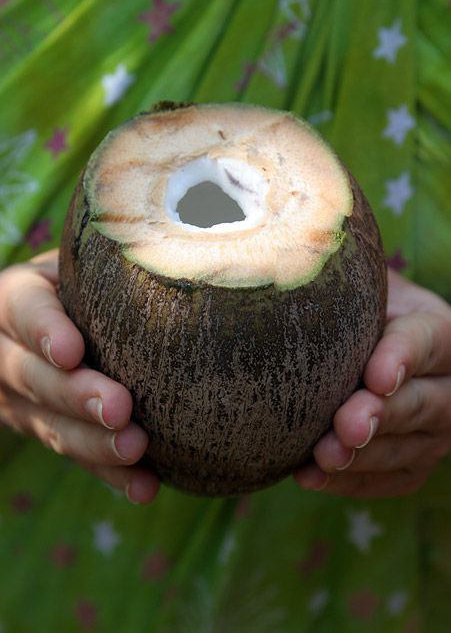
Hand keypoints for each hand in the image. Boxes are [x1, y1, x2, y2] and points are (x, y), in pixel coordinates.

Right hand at [0, 250, 159, 504]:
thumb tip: (185, 220)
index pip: (23, 311)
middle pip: (35, 378)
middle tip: (120, 409)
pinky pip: (77, 458)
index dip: (44, 332)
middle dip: (77, 397)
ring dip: (94, 444)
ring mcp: (22, 402)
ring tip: (135, 450)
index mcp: (13, 301)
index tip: (71, 351)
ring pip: (53, 426)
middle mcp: (8, 354)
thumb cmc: (67, 287)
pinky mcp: (47, 432)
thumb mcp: (67, 263)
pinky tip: (145, 487)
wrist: (14, 337)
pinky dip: (111, 475)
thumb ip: (103, 254)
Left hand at [294, 269, 450, 497]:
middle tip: (346, 426)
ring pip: (406, 448)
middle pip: (422, 402)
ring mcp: (435, 431)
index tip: (375, 376)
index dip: (403, 358)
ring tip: (322, 458)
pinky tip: (309, 476)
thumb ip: (347, 283)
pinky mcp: (411, 463)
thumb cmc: (355, 311)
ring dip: (363, 458)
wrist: (361, 349)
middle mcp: (448, 384)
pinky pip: (388, 479)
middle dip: (382, 416)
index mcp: (441, 331)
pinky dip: (349, 481)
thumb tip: (296, 251)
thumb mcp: (362, 289)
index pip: (428, 341)